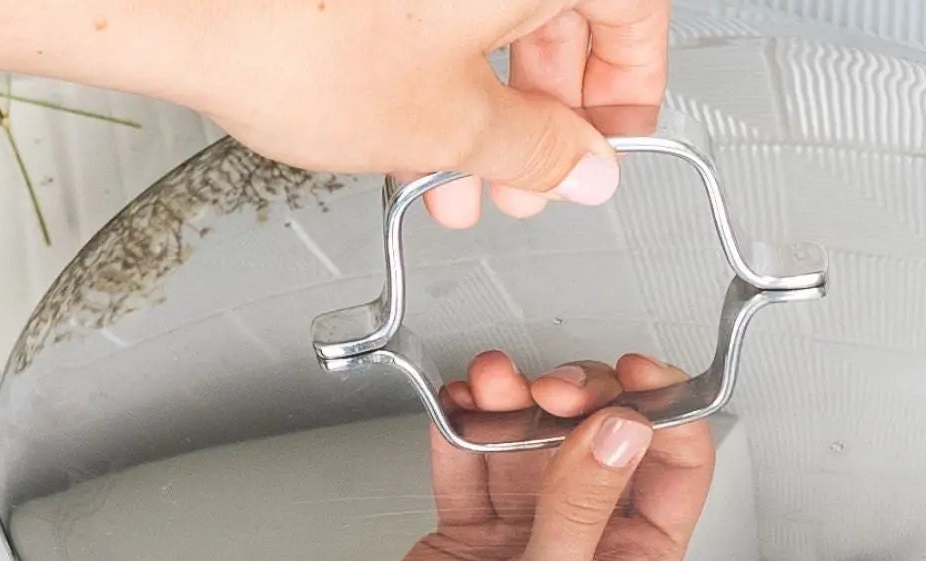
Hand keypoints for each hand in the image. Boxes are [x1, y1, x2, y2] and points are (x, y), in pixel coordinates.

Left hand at [181, 2, 671, 227]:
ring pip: (486, 5)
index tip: (604, 148)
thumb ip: (538, 149)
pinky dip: (433, 54)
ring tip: (456, 173)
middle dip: (543, 108)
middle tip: (526, 178)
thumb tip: (580, 166)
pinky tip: (410, 119)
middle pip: (558, 4)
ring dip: (484, 96)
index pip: (633, 12)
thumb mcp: (450, 126)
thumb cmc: (291, 33)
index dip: (628, 97)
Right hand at [268, 352, 713, 560]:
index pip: (677, 472)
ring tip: (491, 384)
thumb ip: (579, 508)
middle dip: (581, 397)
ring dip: (517, 397)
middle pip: (609, 435)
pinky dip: (469, 417)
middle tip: (549, 389)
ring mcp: (533, 516)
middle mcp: (590, 532)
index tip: (632, 377)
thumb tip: (622, 433)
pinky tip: (459, 401)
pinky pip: (479, 444)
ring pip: (543, 431)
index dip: (665, 414)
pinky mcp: (479, 507)